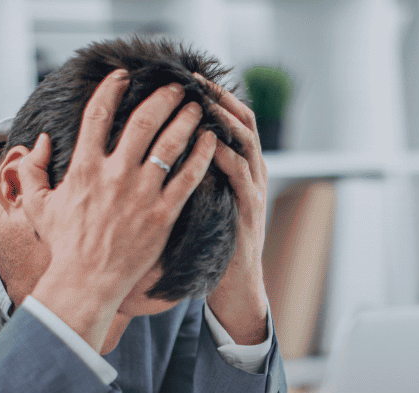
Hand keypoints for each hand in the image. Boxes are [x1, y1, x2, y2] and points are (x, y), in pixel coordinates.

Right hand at [21, 70, 217, 351]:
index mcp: (84, 167)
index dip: (111, 89)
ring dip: (186, 120)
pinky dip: (202, 155)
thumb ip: (31, 169)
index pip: (97, 114)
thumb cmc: (63, 245)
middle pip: (143, 121)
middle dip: (163, 97)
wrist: (86, 282)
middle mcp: (114, 174)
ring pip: (170, 144)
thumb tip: (40, 140)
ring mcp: (141, 194)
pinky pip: (188, 178)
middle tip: (177, 86)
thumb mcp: (37, 204)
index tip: (124, 76)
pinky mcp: (163, 214)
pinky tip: (210, 141)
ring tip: (197, 107)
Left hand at [195, 72, 269, 345]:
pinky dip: (228, 159)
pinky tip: (213, 144)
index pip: (230, 122)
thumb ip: (193, 176)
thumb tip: (165, 148)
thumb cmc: (212, 247)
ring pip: (247, 145)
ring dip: (227, 122)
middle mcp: (251, 175)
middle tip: (197, 80)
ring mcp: (253, 193)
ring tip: (206, 102)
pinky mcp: (249, 214)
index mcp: (239, 170)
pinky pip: (241, 179)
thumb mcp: (204, 204)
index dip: (213, 98)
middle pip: (242, 123)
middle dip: (220, 99)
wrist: (235, 288)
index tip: (188, 78)